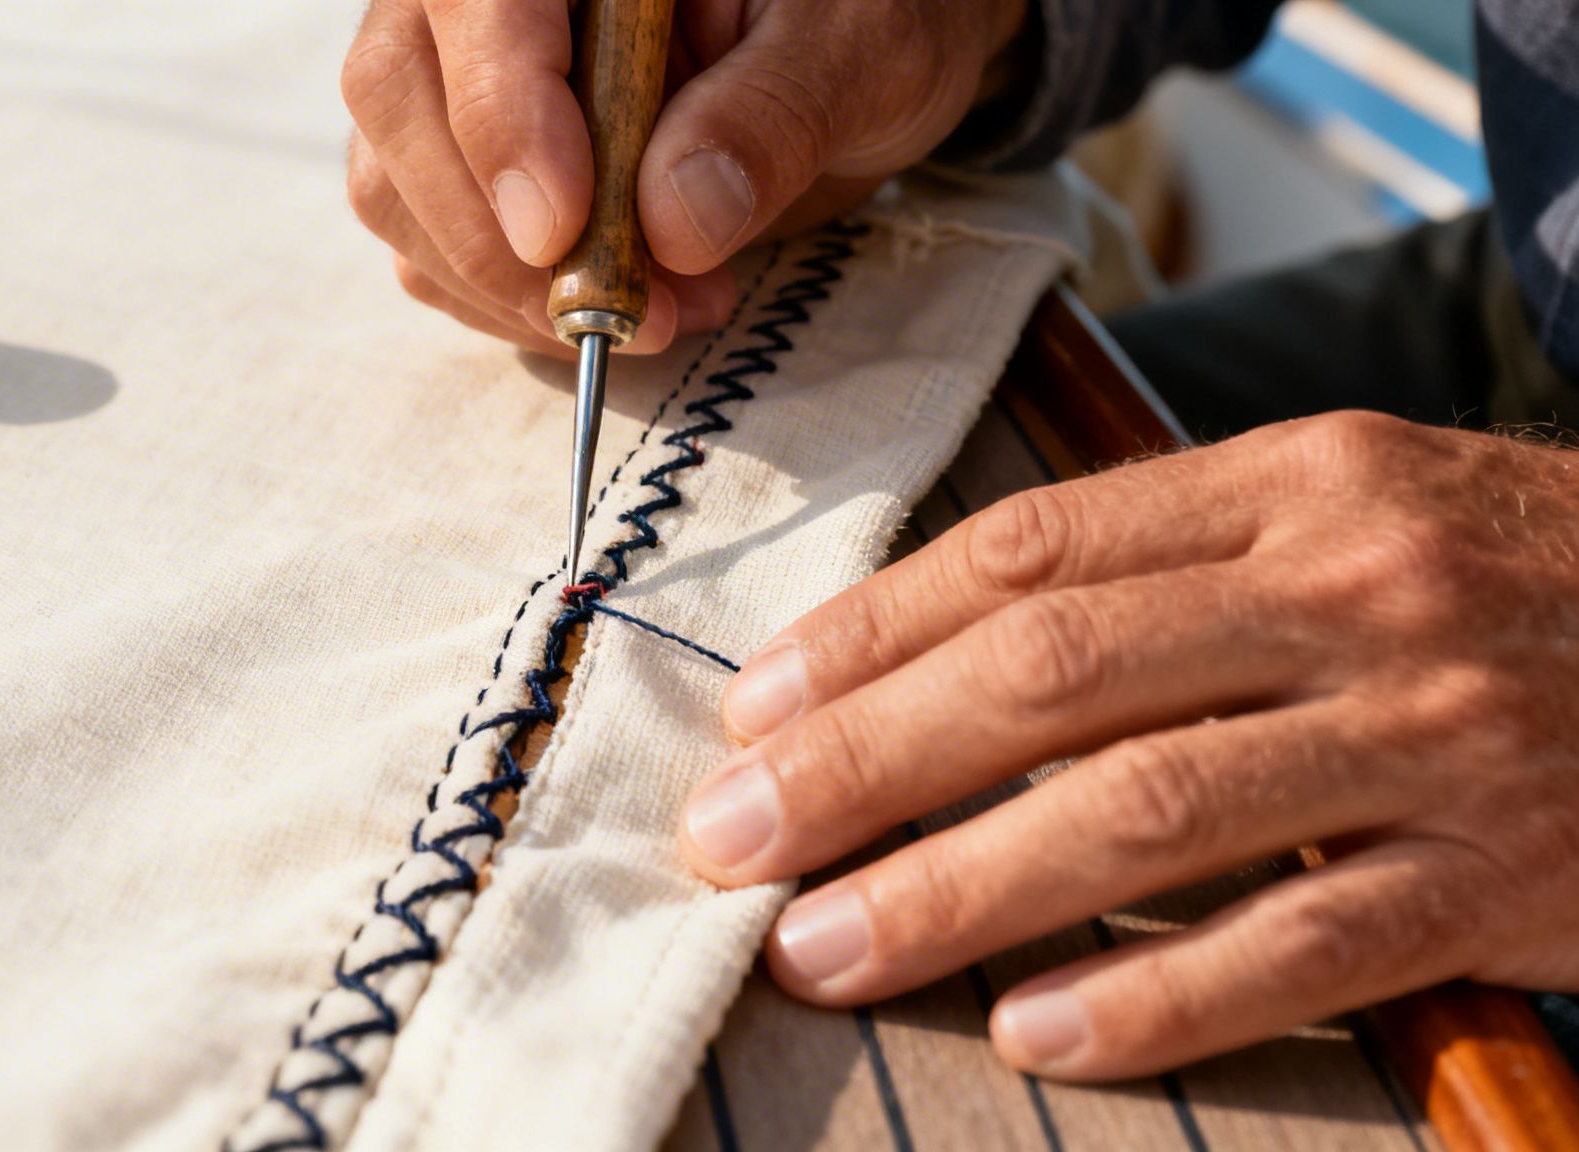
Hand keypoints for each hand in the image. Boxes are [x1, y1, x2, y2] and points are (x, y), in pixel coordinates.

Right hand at [340, 0, 1028, 356]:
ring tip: (661, 311)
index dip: (502, 118)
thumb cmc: (864, 22)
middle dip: (495, 233)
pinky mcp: (468, 165)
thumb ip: (773, 117)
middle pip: (398, 94)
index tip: (561, 229)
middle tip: (628, 311)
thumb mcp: (865, 51)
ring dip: (505, 287)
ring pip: (394, 182)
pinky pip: (426, 246)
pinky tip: (613, 313)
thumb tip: (673, 219)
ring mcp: (461, 76)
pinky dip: (503, 308)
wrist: (858, 58)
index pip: (478, 5)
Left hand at [678, 411, 1578, 1079]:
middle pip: (1051, 670)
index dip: (869, 632)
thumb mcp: (1358, 517)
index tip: (753, 712)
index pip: (1031, 548)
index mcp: (1300, 484)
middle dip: (865, 761)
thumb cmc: (1519, 588)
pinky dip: (1158, 994)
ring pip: (1147, 809)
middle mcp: (1355, 588)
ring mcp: (1432, 733)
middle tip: (730, 836)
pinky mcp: (1501, 873)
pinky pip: (1303, 942)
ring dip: (959, 887)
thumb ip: (1176, 562)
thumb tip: (938, 649)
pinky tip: (1039, 1033)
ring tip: (825, 946)